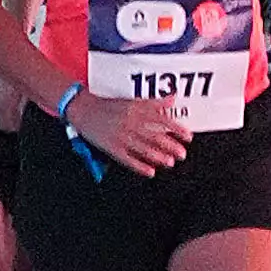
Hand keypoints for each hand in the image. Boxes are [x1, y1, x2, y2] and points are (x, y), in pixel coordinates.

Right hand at [63, 83, 195, 176]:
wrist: (83, 108)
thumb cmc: (108, 105)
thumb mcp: (131, 100)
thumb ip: (153, 102)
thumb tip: (172, 98)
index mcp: (135, 108)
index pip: (160, 119)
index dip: (175, 128)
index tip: (188, 136)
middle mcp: (129, 122)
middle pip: (153, 135)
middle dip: (170, 145)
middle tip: (182, 153)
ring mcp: (120, 136)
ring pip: (142, 148)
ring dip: (158, 156)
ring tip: (170, 162)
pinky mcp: (112, 148)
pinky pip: (128, 159)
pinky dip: (139, 166)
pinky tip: (150, 172)